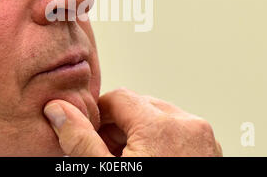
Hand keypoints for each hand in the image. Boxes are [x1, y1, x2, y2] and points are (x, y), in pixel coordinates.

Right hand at [44, 88, 222, 156]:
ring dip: (140, 135)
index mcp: (161, 126)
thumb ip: (80, 140)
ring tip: (129, 164)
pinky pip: (178, 132)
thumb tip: (57, 110)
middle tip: (109, 156)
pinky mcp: (209, 150)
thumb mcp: (106, 175)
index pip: (119, 97)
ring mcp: (204, 138)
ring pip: (159, 118)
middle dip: (119, 127)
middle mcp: (188, 126)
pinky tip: (149, 165)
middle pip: (140, 106)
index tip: (92, 135)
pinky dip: (160, 142)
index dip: (99, 115)